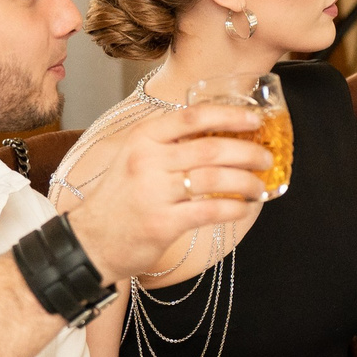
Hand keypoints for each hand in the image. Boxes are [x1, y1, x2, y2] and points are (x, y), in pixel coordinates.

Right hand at [63, 103, 274, 278]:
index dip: (228, 115)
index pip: (192, 116)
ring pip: (214, 179)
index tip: (254, 118)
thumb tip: (220, 133)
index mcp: (143, 138)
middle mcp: (147, 160)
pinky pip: (209, 211)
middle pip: (210, 148)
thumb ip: (168, 143)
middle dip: (247, 151)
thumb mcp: (135, 158)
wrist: (90, 241)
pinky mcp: (162, 223)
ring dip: (246, 182)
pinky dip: (234, 208)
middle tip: (265, 158)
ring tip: (259, 186)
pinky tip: (245, 208)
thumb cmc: (120, 199)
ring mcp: (153, 192)